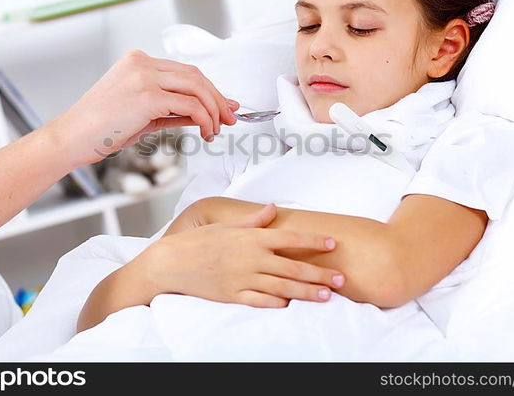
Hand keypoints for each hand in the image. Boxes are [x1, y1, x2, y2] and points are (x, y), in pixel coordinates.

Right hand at [44, 49, 239, 166]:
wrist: (71, 139)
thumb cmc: (100, 129)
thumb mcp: (144, 115)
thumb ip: (175, 110)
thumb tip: (206, 114)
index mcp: (138, 61)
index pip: (185, 71)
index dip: (210, 89)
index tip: (225, 106)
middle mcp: (142, 63)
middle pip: (195, 75)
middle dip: (218, 98)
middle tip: (230, 118)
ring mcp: (144, 77)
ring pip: (196, 87)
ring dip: (214, 109)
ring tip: (217, 129)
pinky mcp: (146, 96)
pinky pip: (189, 105)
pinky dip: (204, 118)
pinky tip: (205, 131)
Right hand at [141, 204, 345, 306]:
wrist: (171, 263)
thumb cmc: (199, 241)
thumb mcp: (227, 226)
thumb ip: (254, 220)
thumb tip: (273, 208)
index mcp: (251, 238)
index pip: (290, 237)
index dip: (314, 240)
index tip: (333, 243)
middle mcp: (251, 259)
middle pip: (293, 266)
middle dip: (320, 273)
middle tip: (341, 279)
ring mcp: (243, 279)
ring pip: (283, 286)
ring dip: (307, 292)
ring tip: (327, 295)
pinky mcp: (234, 296)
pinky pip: (261, 301)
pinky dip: (278, 303)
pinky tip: (292, 304)